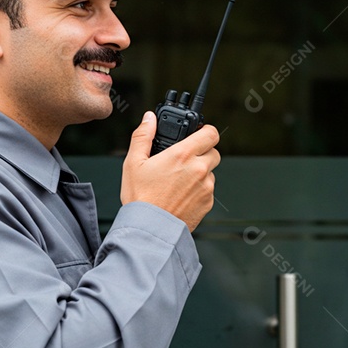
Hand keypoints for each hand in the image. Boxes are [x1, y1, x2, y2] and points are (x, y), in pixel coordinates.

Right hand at [120, 112, 220, 231]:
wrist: (150, 229)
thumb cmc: (141, 198)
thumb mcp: (134, 162)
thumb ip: (143, 136)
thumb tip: (149, 119)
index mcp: (183, 155)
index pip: (210, 133)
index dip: (205, 131)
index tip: (198, 134)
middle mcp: (199, 169)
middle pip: (214, 152)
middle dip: (202, 152)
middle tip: (185, 159)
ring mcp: (206, 187)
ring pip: (211, 172)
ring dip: (200, 172)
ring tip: (179, 181)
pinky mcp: (208, 203)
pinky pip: (208, 190)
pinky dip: (199, 190)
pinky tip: (181, 195)